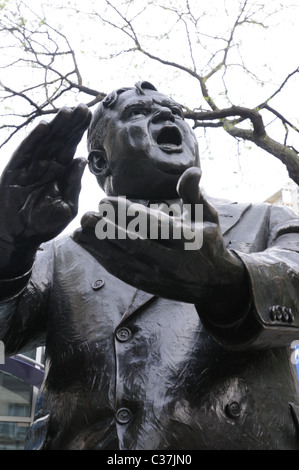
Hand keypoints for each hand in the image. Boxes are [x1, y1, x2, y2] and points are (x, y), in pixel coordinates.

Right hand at [0, 104, 90, 248]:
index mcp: (60, 172)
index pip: (71, 146)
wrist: (20, 237)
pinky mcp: (16, 170)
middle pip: (60, 139)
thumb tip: (82, 160)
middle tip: (83, 107)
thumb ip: (73, 184)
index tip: (90, 115)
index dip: (79, 131)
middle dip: (71, 124)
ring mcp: (31, 166)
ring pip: (45, 142)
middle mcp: (46, 165)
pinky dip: (34, 139)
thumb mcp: (67, 206)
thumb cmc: (44, 223)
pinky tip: (44, 126)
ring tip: (67, 112)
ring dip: (56, 126)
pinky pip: (26, 152)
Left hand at [73, 167, 248, 316]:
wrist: (215, 285)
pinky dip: (103, 259)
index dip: (130, 214)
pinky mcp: (147, 285)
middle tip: (86, 215)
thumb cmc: (209, 244)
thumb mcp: (208, 217)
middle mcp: (172, 262)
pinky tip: (88, 247)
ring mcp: (158, 276)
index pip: (155, 226)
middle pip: (135, 246)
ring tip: (79, 230)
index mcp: (188, 241)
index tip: (107, 200)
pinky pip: (121, 272)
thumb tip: (192, 170)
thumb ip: (194, 194)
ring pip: (123, 262)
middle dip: (108, 232)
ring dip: (99, 247)